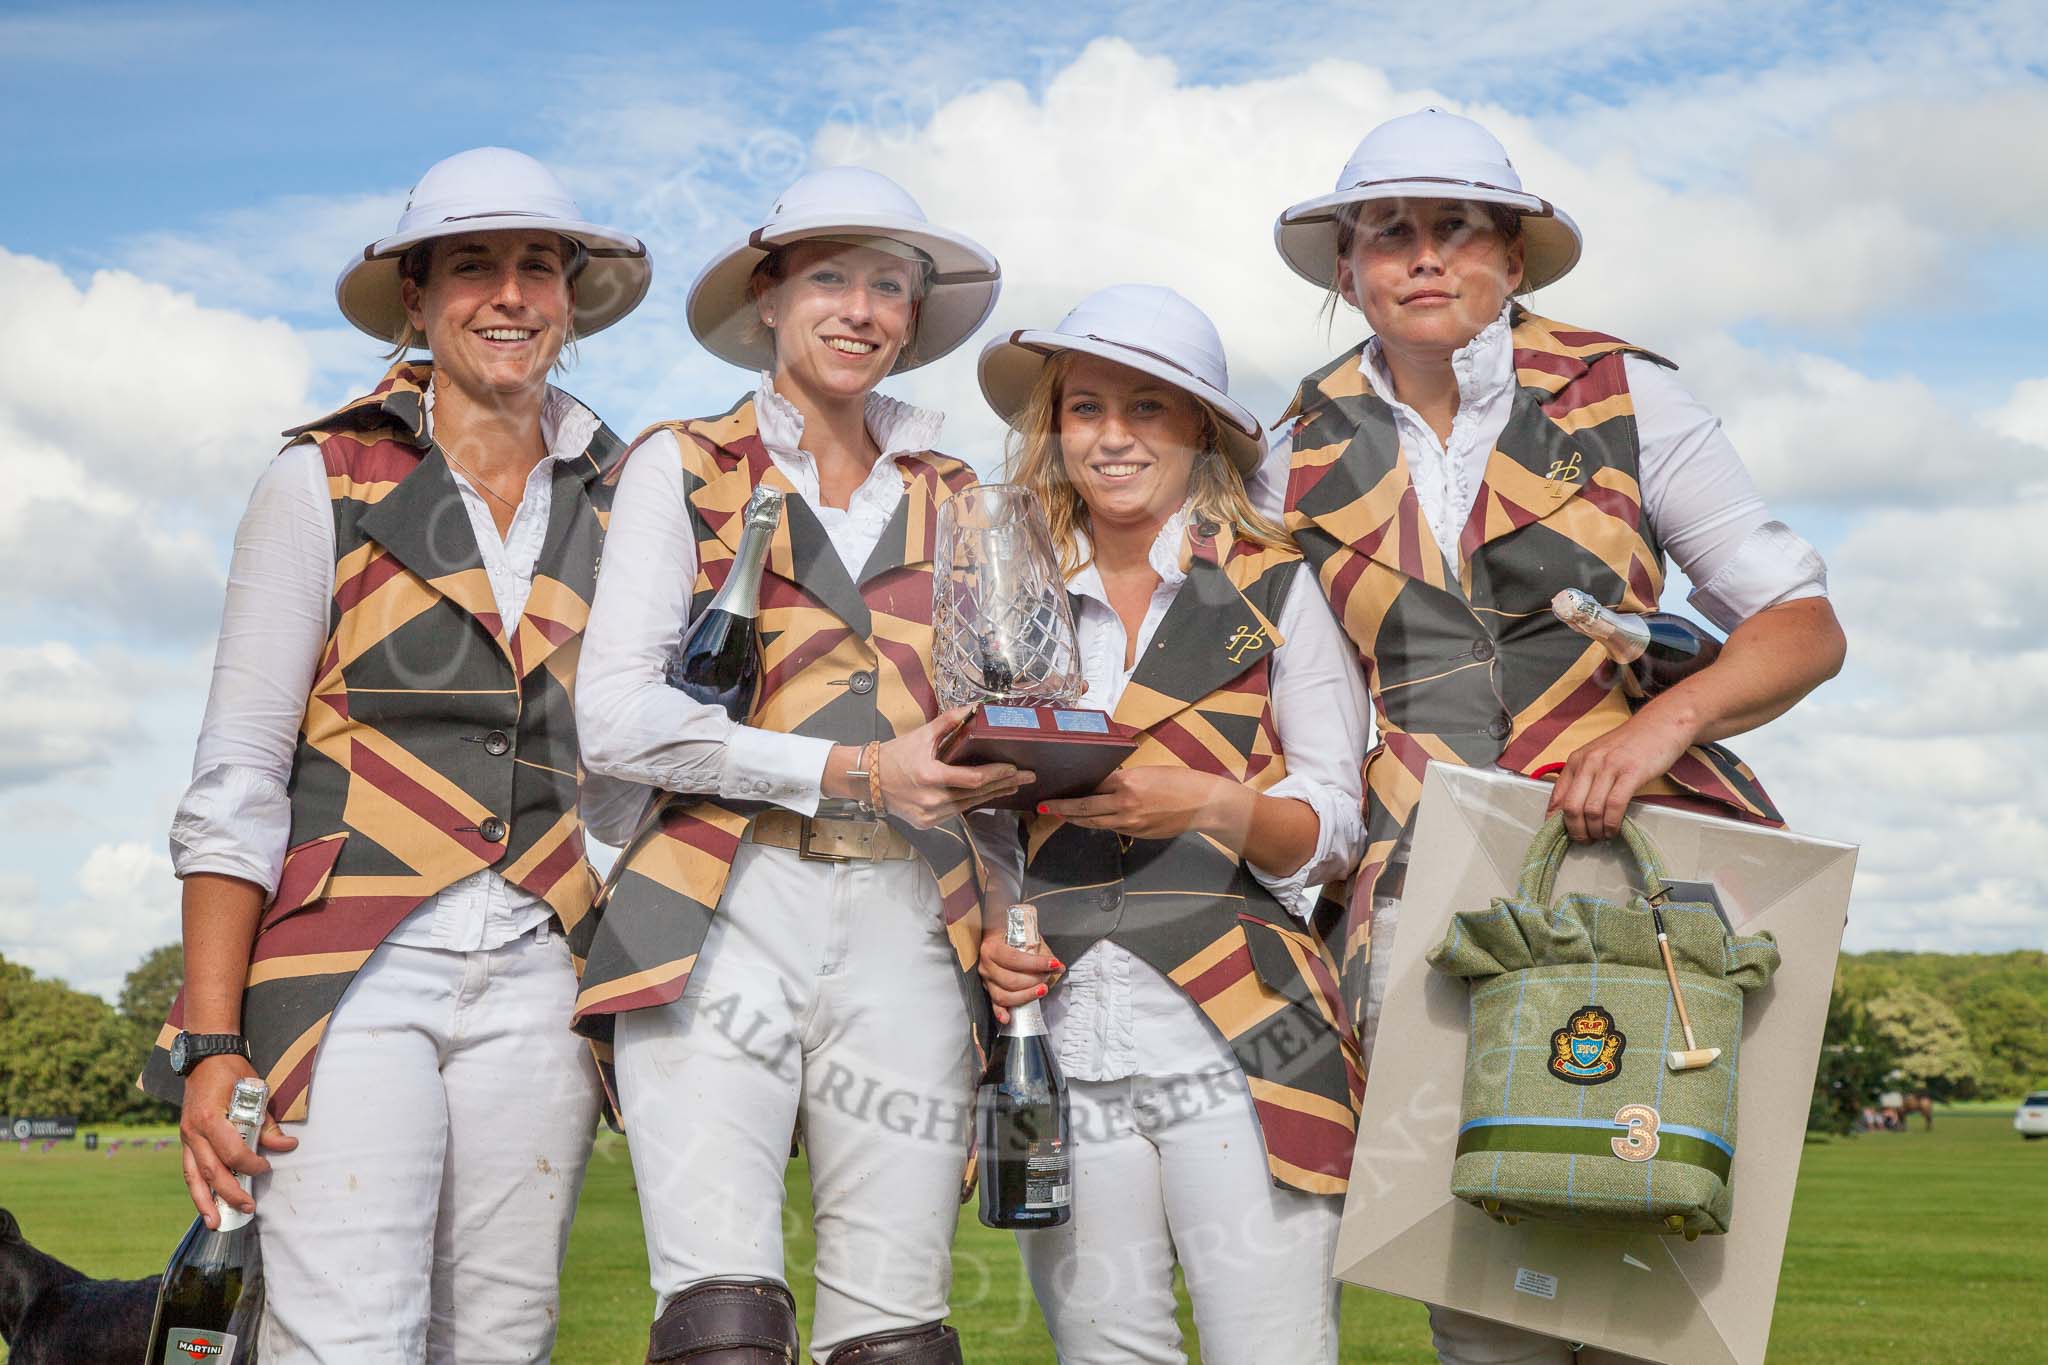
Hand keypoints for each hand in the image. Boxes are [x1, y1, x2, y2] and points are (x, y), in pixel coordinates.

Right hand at [178, 1053, 295, 1226]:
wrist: (206, 1057)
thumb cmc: (233, 1073)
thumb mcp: (256, 1092)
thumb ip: (269, 1124)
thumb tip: (288, 1146)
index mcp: (211, 1119)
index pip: (231, 1153)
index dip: (251, 1164)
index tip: (266, 1166)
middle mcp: (193, 1132)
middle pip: (211, 1172)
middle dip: (230, 1193)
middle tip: (248, 1209)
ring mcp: (185, 1137)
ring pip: (192, 1177)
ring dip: (204, 1202)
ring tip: (215, 1223)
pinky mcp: (185, 1140)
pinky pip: (188, 1169)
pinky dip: (197, 1188)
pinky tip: (205, 1204)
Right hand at [877, 705, 1032, 826]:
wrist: (867, 780)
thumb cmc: (895, 754)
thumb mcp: (922, 734)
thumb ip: (949, 721)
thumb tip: (974, 707)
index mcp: (931, 777)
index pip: (973, 779)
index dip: (997, 774)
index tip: (1015, 768)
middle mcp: (932, 800)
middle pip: (976, 794)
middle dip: (1004, 785)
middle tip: (1027, 778)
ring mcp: (929, 815)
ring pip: (968, 806)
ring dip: (992, 796)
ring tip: (1012, 787)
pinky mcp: (927, 823)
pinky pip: (956, 813)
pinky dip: (972, 803)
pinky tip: (987, 796)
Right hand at [978, 916, 1061, 1025]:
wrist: (995, 932)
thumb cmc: (1010, 934)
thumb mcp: (1025, 936)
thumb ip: (1040, 951)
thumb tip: (1057, 966)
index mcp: (992, 947)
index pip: (1014, 959)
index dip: (1036, 964)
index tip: (1054, 964)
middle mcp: (986, 965)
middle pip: (1010, 980)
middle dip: (1034, 980)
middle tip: (1048, 975)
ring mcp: (986, 979)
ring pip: (1004, 995)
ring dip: (1026, 995)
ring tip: (1042, 990)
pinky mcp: (989, 989)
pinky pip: (994, 1004)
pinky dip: (1001, 1012)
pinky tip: (1008, 1017)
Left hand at [1039, 767, 1239, 842]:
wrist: (1204, 804)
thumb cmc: (1180, 781)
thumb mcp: (1149, 772)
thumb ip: (1125, 780)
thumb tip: (1104, 784)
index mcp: (1127, 783)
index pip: (1091, 787)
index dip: (1071, 791)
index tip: (1055, 791)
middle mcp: (1125, 805)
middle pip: (1086, 810)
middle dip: (1062, 809)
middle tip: (1044, 807)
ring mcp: (1131, 823)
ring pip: (1095, 823)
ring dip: (1076, 820)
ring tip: (1060, 816)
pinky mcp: (1138, 834)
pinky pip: (1112, 828)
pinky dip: (1098, 824)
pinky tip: (1090, 821)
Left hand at [1546, 705, 1696, 841]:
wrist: (1661, 724)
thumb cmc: (1631, 744)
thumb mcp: (1599, 757)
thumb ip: (1584, 778)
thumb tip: (1571, 809)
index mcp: (1577, 760)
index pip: (1557, 797)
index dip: (1556, 822)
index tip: (1562, 836)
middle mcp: (1588, 762)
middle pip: (1571, 808)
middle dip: (1576, 831)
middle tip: (1585, 841)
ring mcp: (1609, 767)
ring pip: (1591, 810)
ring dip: (1595, 831)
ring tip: (1601, 837)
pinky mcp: (1631, 773)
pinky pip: (1614, 805)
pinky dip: (1612, 824)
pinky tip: (1614, 830)